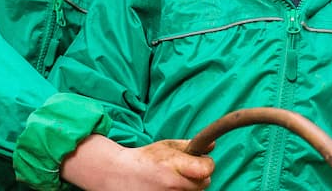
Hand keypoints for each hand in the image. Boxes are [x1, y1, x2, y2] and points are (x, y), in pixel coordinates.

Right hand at [62, 135, 212, 189]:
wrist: (119, 176)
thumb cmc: (145, 159)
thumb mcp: (166, 146)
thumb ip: (190, 145)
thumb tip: (212, 145)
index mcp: (173, 165)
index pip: (207, 169)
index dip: (205, 164)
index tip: (199, 162)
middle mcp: (173, 185)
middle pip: (204, 183)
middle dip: (197, 176)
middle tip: (181, 172)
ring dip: (189, 187)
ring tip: (172, 181)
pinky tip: (168, 188)